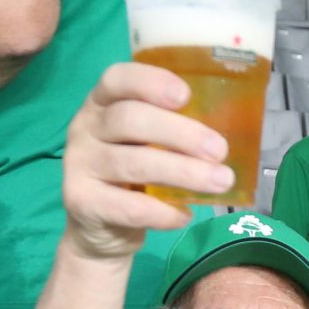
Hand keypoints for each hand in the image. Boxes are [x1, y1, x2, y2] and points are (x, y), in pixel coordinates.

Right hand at [61, 62, 231, 261]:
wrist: (99, 230)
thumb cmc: (133, 177)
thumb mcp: (146, 145)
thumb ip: (172, 131)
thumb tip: (229, 131)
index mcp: (102, 103)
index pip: (117, 78)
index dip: (151, 82)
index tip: (186, 95)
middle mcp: (84, 127)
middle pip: (129, 119)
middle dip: (180, 133)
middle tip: (220, 150)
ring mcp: (78, 164)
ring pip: (133, 164)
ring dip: (182, 172)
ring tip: (220, 182)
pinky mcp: (81, 201)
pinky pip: (129, 207)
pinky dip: (163, 213)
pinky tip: (184, 215)